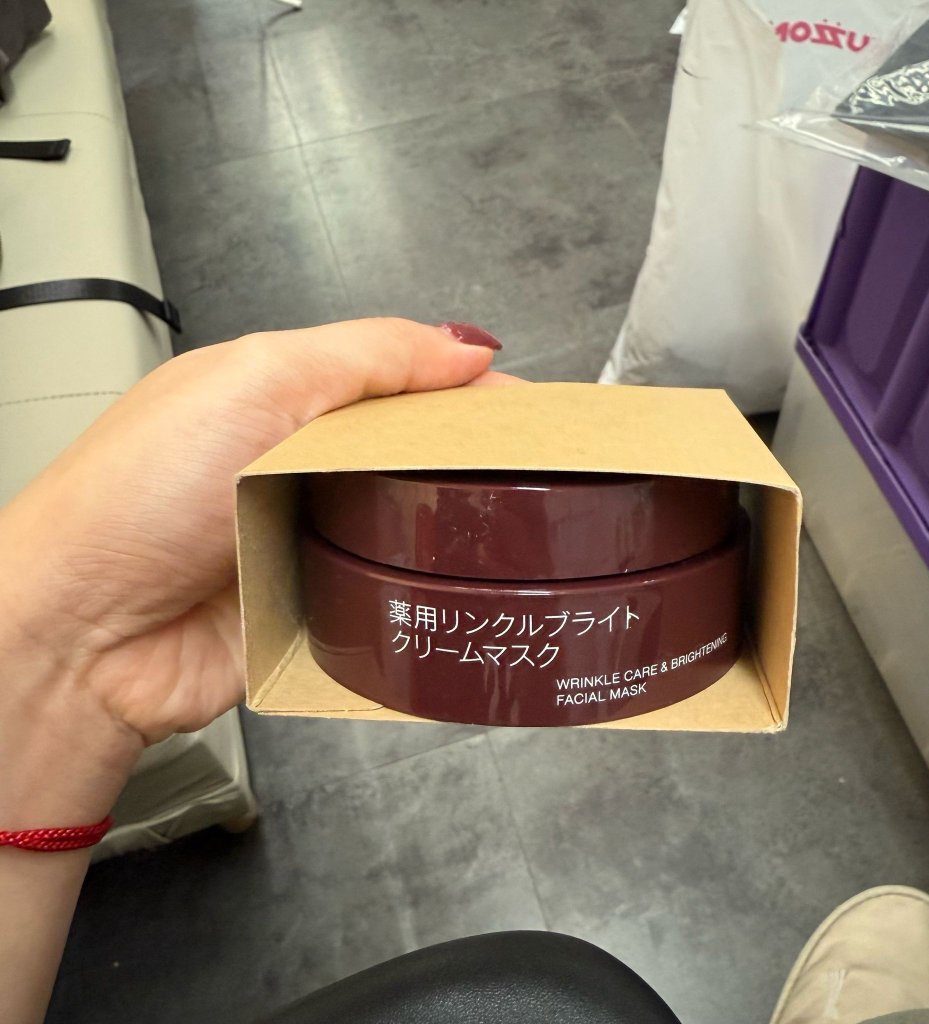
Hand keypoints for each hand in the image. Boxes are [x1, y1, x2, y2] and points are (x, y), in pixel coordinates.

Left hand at [0, 319, 502, 822]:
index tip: (531, 411)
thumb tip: (461, 346)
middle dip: (475, 457)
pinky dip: (427, 586)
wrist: (82, 637)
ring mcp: (311, 537)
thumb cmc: (133, 502)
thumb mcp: (256, 383)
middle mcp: (301, 465)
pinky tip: (466, 583)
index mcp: (283, 396)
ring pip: (411, 522)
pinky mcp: (319, 605)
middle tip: (542, 473)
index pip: (401, 378)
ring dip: (456, 524)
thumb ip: (365, 355)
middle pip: (414, 451)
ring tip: (523, 528)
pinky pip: (393, 589)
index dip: (468, 390)